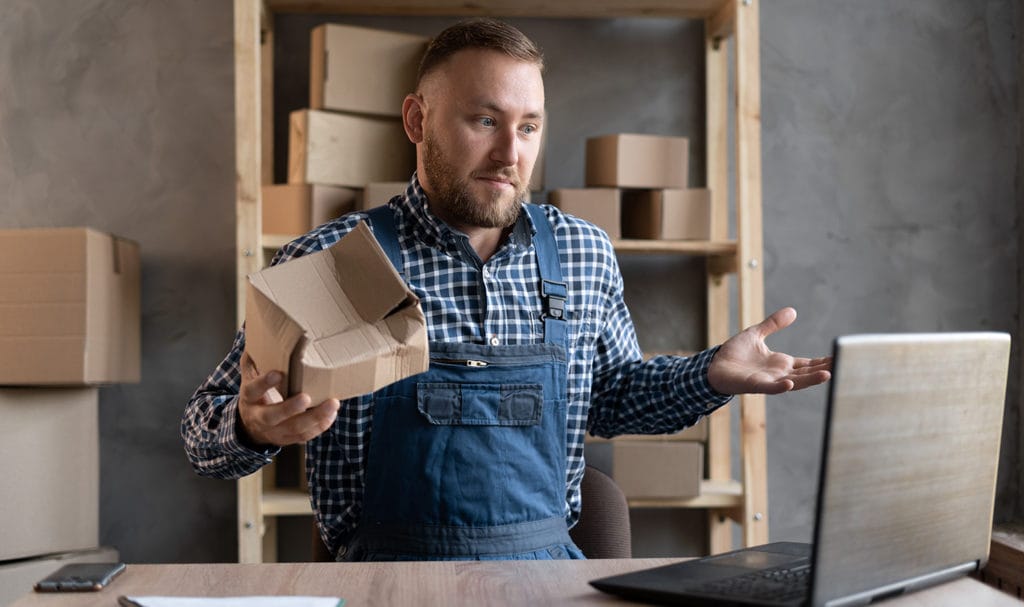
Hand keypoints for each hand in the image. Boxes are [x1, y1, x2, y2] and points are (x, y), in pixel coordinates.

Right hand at [237, 351, 339, 446]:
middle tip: (306, 397)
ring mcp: (274, 431)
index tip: (277, 373)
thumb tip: (257, 329)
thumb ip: (254, 357)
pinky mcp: (287, 439)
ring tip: (332, 404)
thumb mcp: (249, 376)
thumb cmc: (255, 394)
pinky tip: (331, 414)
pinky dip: (320, 426)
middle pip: (273, 416)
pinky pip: (305, 436)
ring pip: (294, 429)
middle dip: (290, 408)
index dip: (264, 383)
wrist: (250, 426)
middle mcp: (259, 417)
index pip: (253, 390)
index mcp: (249, 397)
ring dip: (314, 418)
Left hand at [708, 307, 831, 395]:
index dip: (822, 361)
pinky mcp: (754, 385)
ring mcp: (768, 381)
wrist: (713, 365)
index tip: (839, 357)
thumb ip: (773, 324)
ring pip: (794, 382)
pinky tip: (789, 383)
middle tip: (843, 365)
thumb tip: (792, 311)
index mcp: (781, 363)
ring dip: (810, 379)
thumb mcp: (756, 334)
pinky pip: (770, 387)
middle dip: (824, 370)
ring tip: (828, 375)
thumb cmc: (734, 353)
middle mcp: (778, 374)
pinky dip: (780, 386)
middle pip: (806, 373)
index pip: (807, 363)